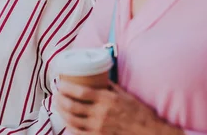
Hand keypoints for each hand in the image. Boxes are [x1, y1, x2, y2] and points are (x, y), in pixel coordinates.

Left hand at [54, 80, 181, 134]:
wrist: (150, 133)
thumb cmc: (139, 113)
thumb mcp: (125, 95)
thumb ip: (109, 86)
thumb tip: (97, 77)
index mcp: (107, 100)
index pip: (80, 92)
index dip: (66, 87)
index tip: (59, 83)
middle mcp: (101, 114)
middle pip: (72, 106)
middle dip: (60, 99)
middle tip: (55, 94)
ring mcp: (99, 128)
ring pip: (72, 119)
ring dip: (61, 112)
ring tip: (58, 105)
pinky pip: (78, 133)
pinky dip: (69, 126)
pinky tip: (66, 121)